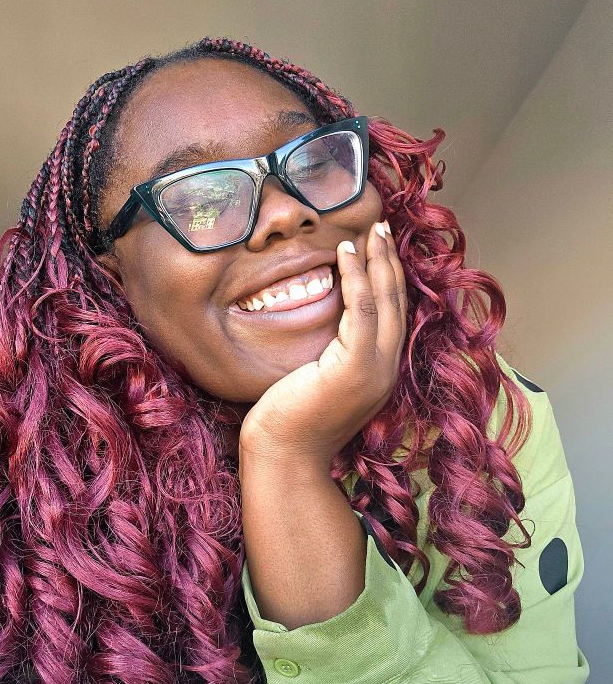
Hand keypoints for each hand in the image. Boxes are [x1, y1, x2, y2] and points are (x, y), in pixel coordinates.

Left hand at [239, 221, 407, 464]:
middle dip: (391, 261)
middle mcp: (386, 371)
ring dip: (378, 261)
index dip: (390, 280)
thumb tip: (321, 327)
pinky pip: (363, 309)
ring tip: (371, 230)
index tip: (381, 248)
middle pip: (398, 304)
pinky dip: (356, 277)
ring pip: (385, 302)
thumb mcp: (318, 380)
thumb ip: (330, 354)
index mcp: (380, 374)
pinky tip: (345, 253)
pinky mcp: (355, 367)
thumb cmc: (291, 423)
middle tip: (383, 227)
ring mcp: (375, 370)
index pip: (393, 317)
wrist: (285, 456)